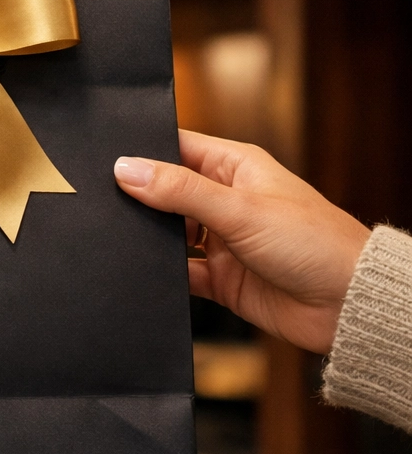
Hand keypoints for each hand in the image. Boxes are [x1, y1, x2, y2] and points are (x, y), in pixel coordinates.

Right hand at [113, 129, 370, 354]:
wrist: (350, 305)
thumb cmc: (314, 243)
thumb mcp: (239, 209)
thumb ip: (180, 191)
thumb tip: (127, 169)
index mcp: (235, 168)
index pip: (177, 148)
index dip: (144, 153)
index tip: (106, 161)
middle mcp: (226, 200)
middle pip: (167, 192)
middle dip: (140, 198)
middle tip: (104, 203)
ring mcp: (223, 240)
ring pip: (170, 233)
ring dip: (150, 238)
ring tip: (119, 237)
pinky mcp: (222, 279)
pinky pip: (180, 273)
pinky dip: (163, 275)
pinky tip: (145, 273)